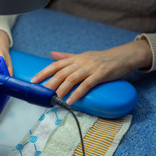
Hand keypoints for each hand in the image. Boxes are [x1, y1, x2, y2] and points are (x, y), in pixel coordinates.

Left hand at [31, 39, 151, 104]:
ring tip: (54, 98)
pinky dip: (78, 93)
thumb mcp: (82, 55)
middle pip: (61, 72)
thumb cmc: (101, 58)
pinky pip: (87, 84)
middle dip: (49, 83)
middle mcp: (80, 62)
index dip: (43, 72)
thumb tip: (51, 54)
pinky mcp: (100, 74)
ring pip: (72, 78)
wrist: (123, 56)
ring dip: (62, 89)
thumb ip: (66, 56)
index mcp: (74, 59)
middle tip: (41, 93)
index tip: (33, 81)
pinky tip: (71, 100)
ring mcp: (90, 68)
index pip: (55, 65)